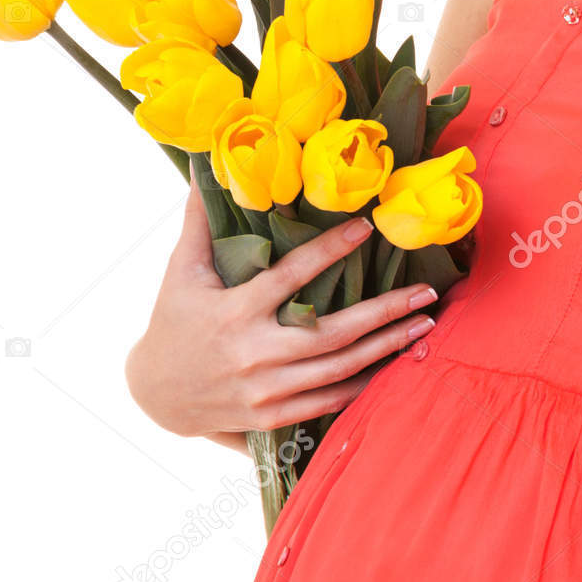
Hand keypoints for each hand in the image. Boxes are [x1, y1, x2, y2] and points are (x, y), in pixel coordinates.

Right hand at [125, 189, 439, 438]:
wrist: (155, 394)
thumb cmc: (173, 322)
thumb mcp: (180, 271)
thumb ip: (200, 223)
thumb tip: (207, 165)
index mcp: (234, 312)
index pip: (291, 276)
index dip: (330, 250)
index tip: (368, 227)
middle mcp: (254, 354)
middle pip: (332, 333)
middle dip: (385, 313)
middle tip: (427, 293)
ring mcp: (266, 390)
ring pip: (339, 369)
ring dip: (387, 347)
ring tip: (425, 324)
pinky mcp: (273, 416)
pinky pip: (330, 402)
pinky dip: (365, 385)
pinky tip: (397, 365)